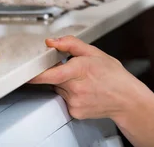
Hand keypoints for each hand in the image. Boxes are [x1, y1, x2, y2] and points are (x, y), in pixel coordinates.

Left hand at [28, 36, 143, 120]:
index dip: (36, 73)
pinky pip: (64, 99)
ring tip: (84, 81)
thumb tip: (52, 41)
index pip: (52, 74)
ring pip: (58, 89)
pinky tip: (84, 91)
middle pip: (54, 78)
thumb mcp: (95, 52)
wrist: (126, 99)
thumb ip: (71, 44)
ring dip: (65, 83)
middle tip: (74, 69)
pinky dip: (70, 94)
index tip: (27, 71)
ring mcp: (75, 102)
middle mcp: (76, 88)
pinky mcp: (75, 112)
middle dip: (59, 72)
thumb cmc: (113, 75)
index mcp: (81, 70)